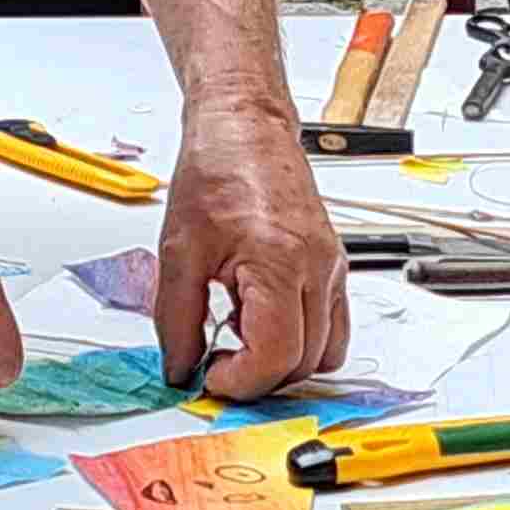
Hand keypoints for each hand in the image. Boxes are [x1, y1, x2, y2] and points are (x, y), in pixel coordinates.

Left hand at [152, 110, 348, 403]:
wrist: (244, 127)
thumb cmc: (216, 170)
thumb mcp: (178, 250)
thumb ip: (177, 320)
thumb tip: (180, 369)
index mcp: (278, 260)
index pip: (276, 356)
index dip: (241, 382)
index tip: (211, 377)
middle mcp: (316, 267)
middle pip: (304, 363)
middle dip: (259, 378)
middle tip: (217, 363)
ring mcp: (331, 267)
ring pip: (326, 353)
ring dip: (283, 363)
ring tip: (238, 338)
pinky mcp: (333, 265)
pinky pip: (332, 327)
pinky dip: (301, 342)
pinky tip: (261, 322)